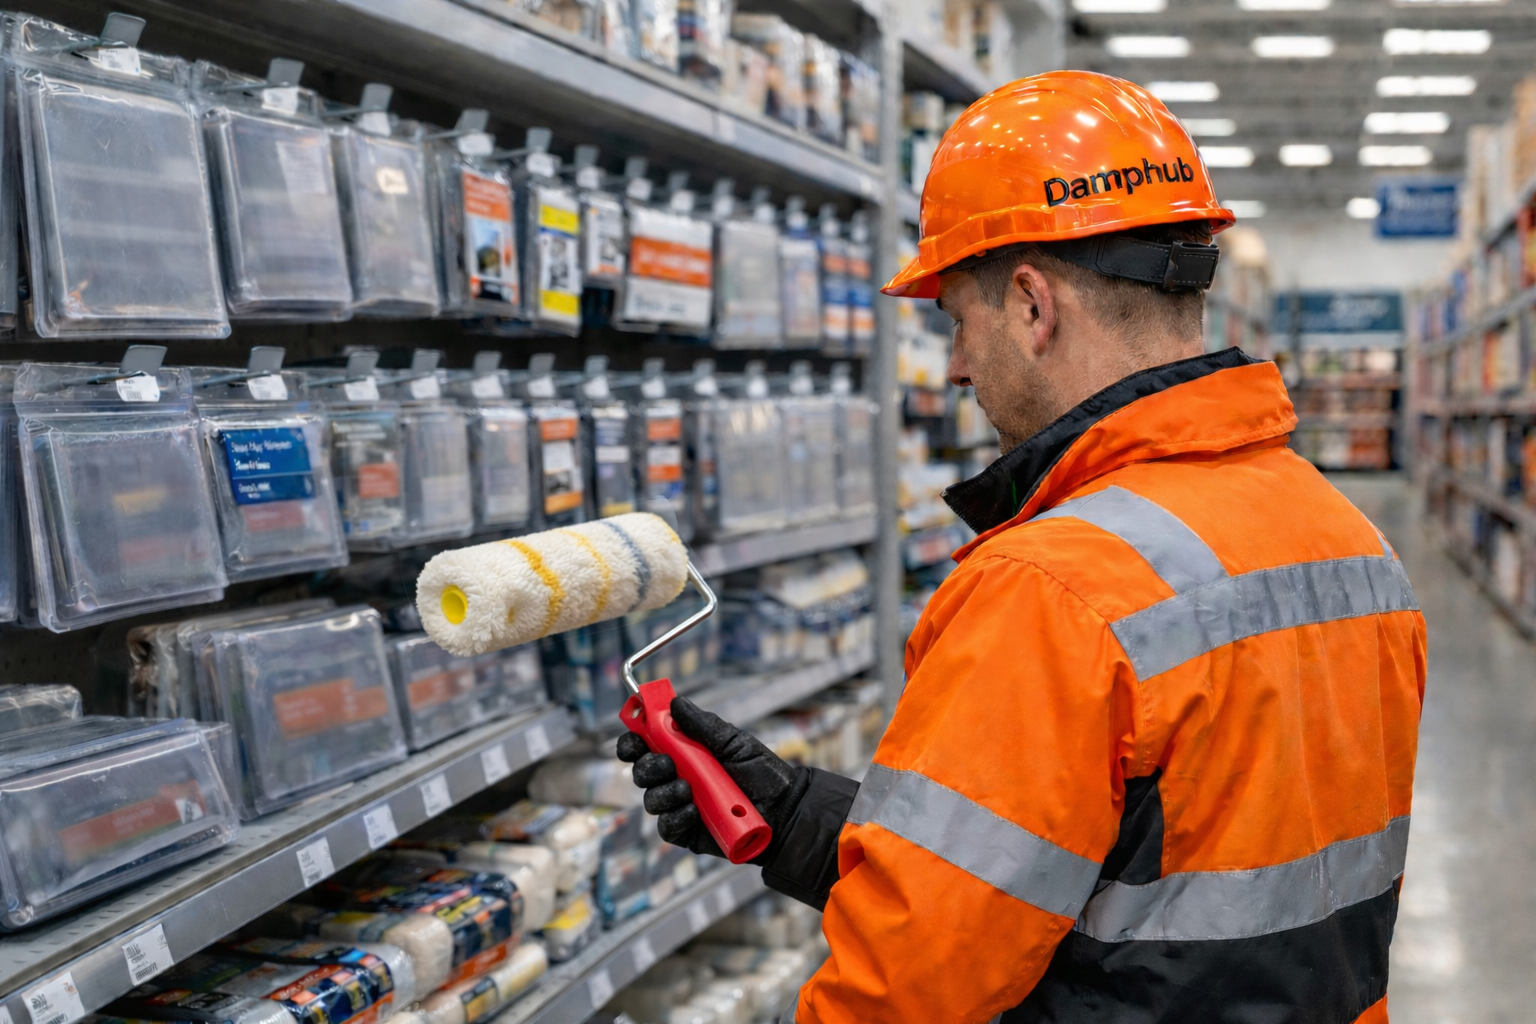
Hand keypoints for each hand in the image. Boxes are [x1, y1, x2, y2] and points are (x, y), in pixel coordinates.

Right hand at [616, 696, 809, 861]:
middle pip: (641, 772)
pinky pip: (667, 826)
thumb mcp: (734, 742)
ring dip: (664, 792)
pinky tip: (693, 810)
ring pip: (651, 799)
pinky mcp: (686, 832)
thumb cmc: (762, 772)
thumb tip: (674, 702)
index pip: (646, 745)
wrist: (784, 809)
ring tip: (688, 789)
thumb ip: (702, 725)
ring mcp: (680, 806)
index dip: (633, 741)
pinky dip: (676, 816)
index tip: (634, 737)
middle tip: (668, 763)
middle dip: (647, 766)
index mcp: (684, 753)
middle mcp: (677, 778)